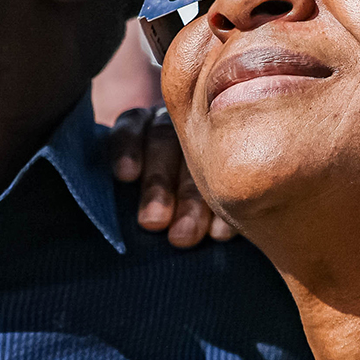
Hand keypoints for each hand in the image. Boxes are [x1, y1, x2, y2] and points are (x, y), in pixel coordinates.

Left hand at [109, 107, 234, 247]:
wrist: (215, 213)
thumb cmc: (154, 205)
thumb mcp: (133, 187)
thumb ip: (118, 193)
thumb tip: (126, 215)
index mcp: (145, 125)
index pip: (133, 125)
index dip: (127, 148)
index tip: (125, 175)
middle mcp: (179, 124)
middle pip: (165, 142)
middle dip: (158, 183)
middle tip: (153, 221)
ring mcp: (215, 139)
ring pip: (200, 160)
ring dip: (191, 199)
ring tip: (184, 235)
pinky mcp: (242, 164)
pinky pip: (237, 183)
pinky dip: (225, 212)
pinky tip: (219, 234)